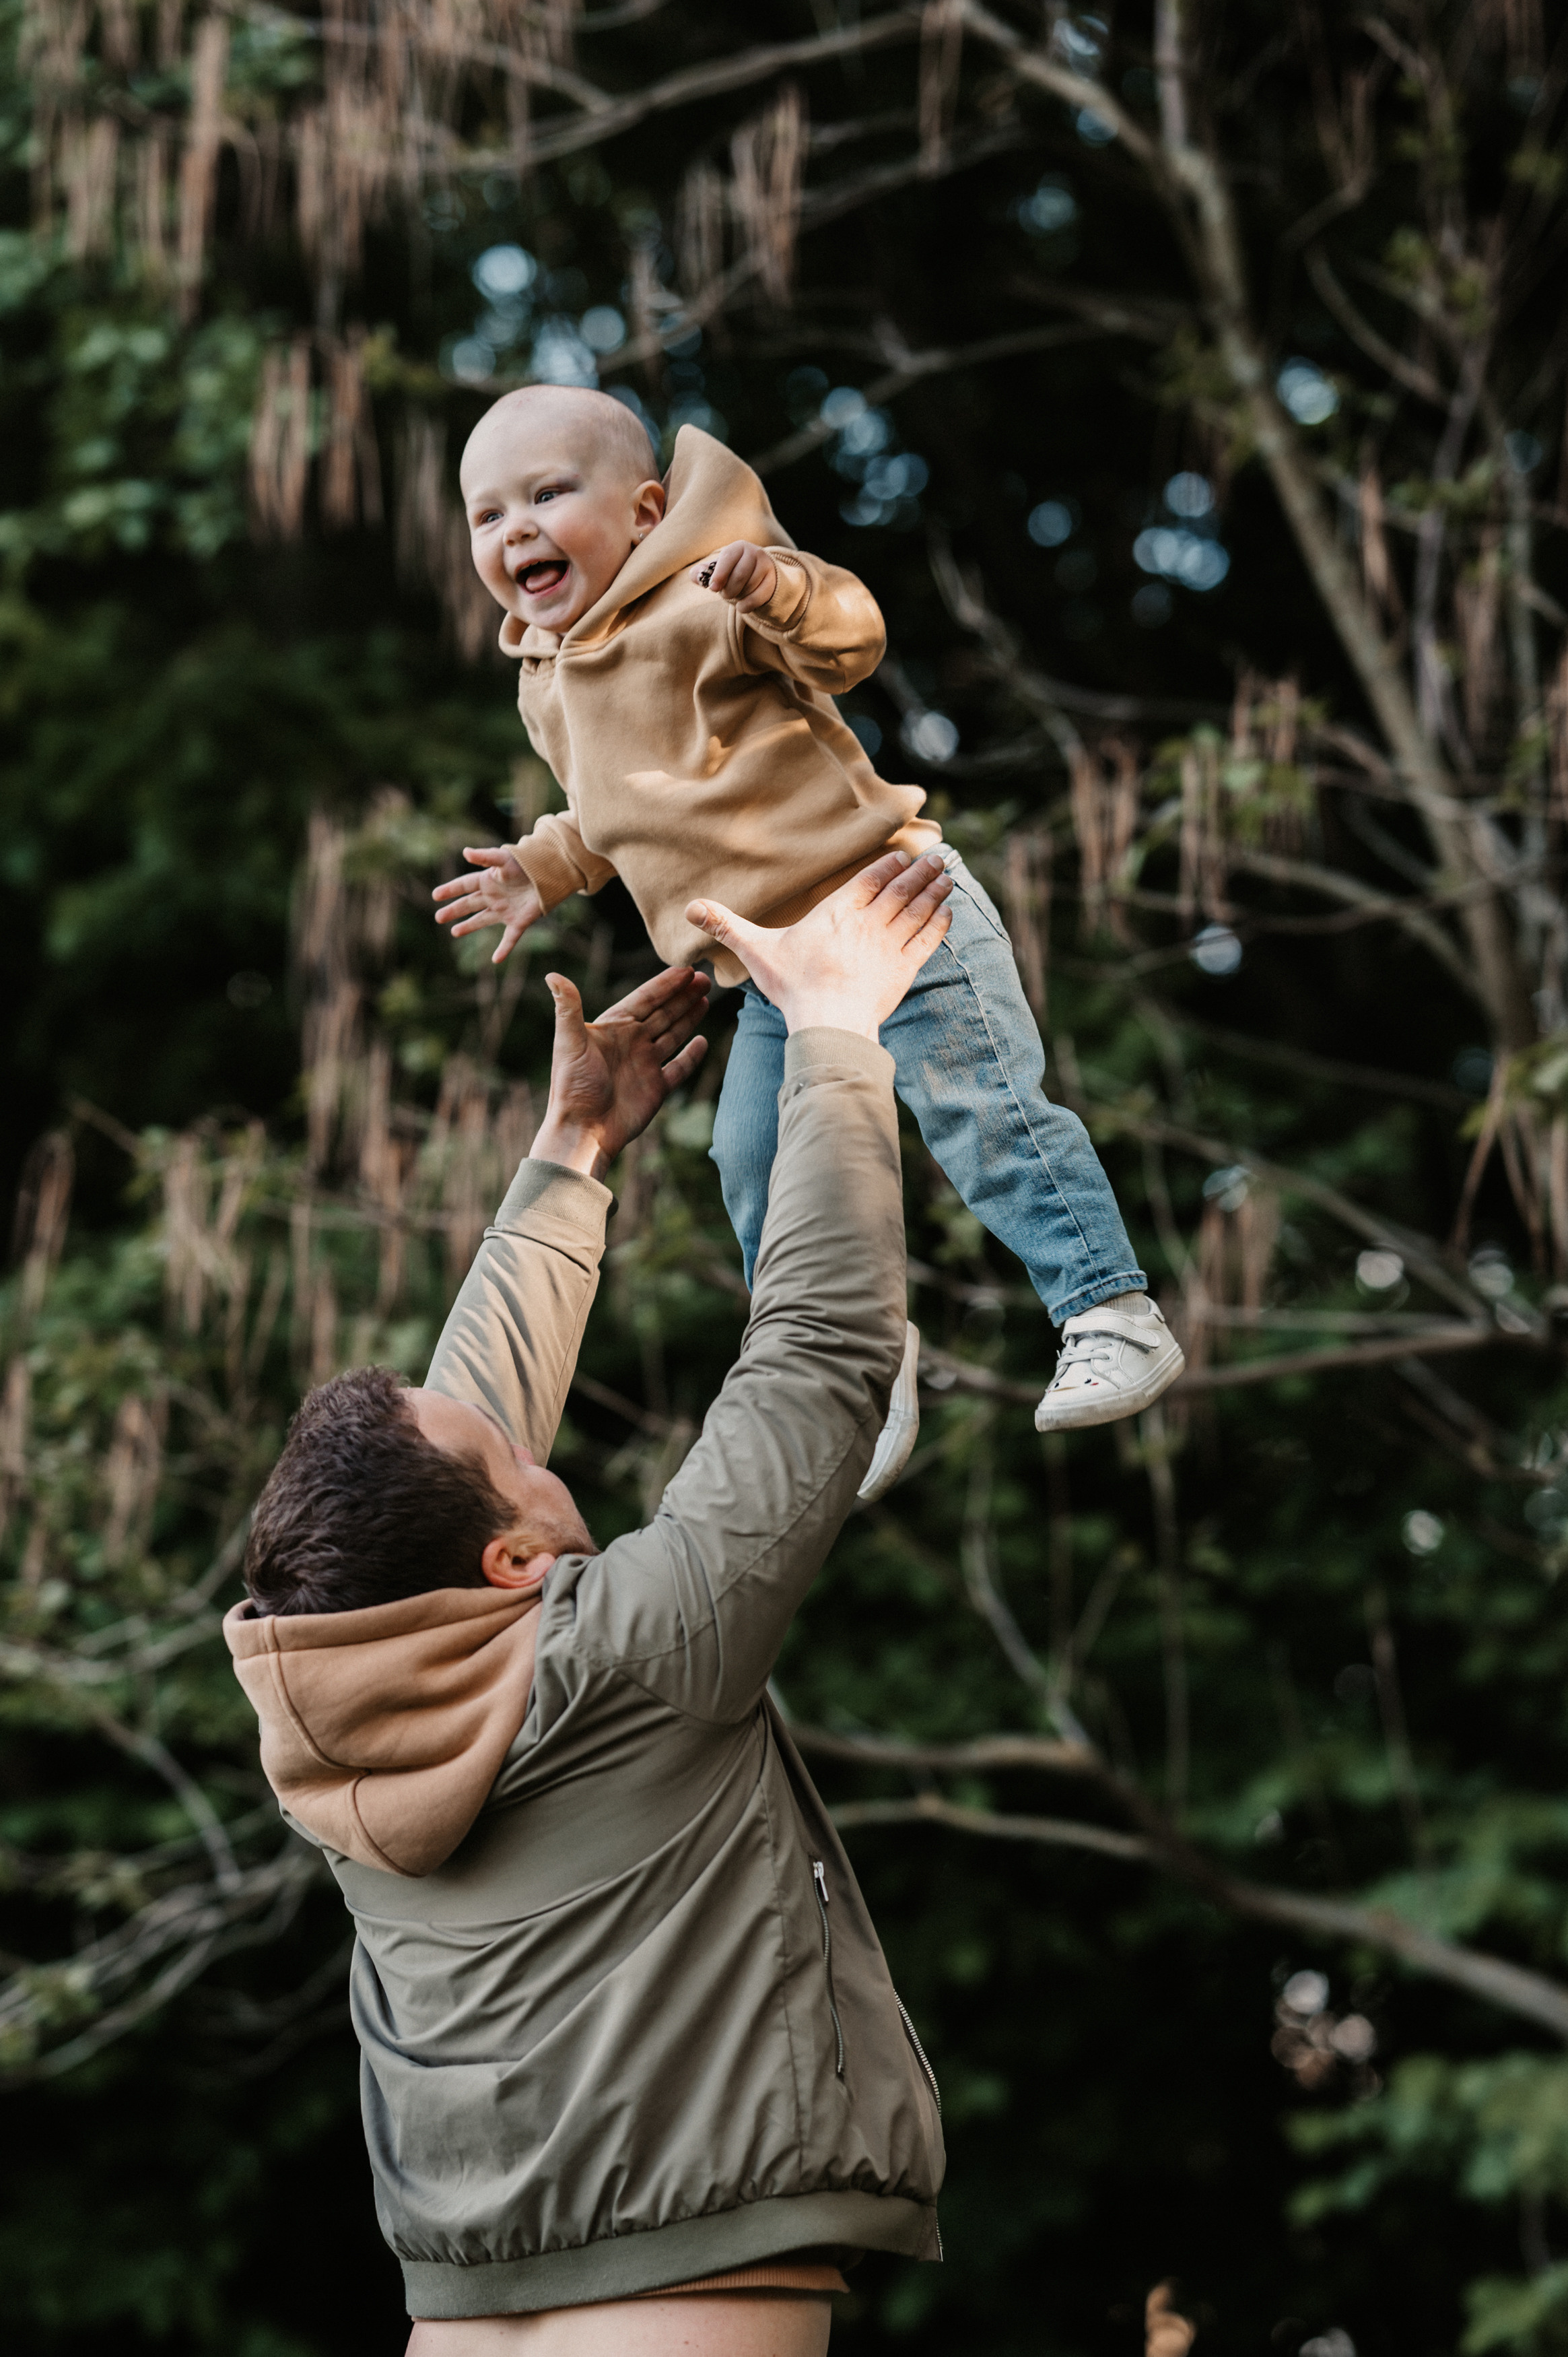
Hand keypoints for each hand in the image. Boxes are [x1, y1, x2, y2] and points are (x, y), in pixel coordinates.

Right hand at [433, 846, 543, 965]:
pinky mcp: (519, 922)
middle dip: (454, 911)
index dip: (450, 890)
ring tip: (454, 932)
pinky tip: (496, 960)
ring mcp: (505, 910)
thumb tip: (465, 852)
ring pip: (482, 920)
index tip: (436, 895)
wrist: (550, 874)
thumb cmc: (526, 863)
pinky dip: (503, 949)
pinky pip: (509, 939)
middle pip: (469, 904)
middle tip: (438, 917)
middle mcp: (493, 897)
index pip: (465, 886)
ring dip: (468, 927)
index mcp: (488, 881)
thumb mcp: (504, 859)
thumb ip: (486, 857)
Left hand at [530, 966, 711, 1180]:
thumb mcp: (569, 1042)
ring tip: (706, 998)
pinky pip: (679, 1067)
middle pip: (663, 1013)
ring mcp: (645, 1065)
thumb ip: (567, 1008)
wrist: (583, 1129)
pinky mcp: (656, 1088)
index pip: (644, 999)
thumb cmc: (572, 1086)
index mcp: (613, 1029)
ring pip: (673, 1034)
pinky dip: (691, 1055)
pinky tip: (703, 1041)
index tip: (685, 969)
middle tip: (704, 977)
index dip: (665, 984)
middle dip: (683, 995)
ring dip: (689, 1016)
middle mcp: (631, 1043)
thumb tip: (552, 975)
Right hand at [685, 851, 951, 1040]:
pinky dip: (940, 924)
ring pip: (918, 910)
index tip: (903, 857)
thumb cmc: (793, 985)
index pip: (869, 880)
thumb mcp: (756, 950)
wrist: (828, 1020)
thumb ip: (727, 926)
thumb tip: (690, 908)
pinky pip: (928, 940)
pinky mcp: (904, 968)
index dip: (889, 867)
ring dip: (935, 891)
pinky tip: (948, 913)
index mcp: (837, 911)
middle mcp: (868, 921)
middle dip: (921, 872)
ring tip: (948, 877)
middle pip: (900, 889)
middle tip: (939, 858)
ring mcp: (889, 944)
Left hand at [691, 541, 778, 613]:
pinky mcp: (773, 581)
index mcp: (738, 547)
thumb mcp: (716, 571)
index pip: (728, 557)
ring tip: (736, 595)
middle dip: (728, 590)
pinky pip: (758, 597)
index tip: (713, 588)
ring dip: (738, 597)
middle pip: (739, 575)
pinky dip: (746, 605)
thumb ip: (701, 573)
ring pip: (749, 587)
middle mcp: (755, 552)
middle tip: (724, 594)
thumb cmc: (732, 573)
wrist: (758, 579)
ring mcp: (766, 566)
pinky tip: (741, 606)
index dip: (720, 574)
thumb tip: (696, 575)